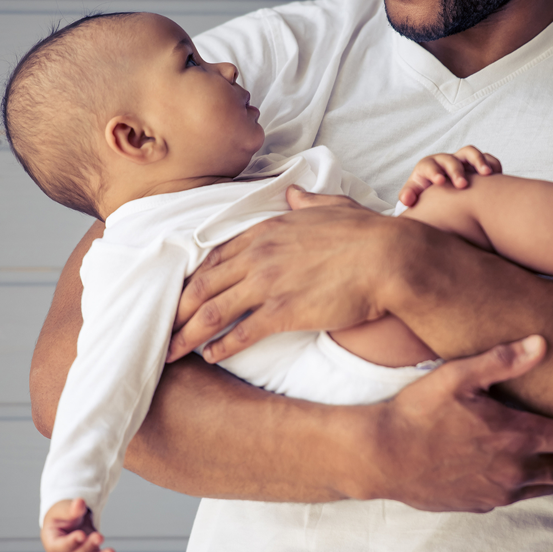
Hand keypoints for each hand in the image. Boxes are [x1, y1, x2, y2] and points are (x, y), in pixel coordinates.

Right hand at [41, 498, 119, 551]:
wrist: (69, 521)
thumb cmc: (62, 515)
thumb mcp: (62, 509)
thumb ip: (70, 509)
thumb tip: (79, 503)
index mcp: (52, 542)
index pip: (59, 547)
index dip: (70, 543)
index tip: (82, 535)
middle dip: (88, 548)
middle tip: (100, 536)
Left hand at [167, 188, 398, 362]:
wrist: (390, 258)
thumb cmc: (368, 234)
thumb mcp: (333, 207)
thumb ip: (307, 202)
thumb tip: (293, 194)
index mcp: (268, 229)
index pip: (216, 256)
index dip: (193, 279)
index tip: (182, 295)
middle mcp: (259, 255)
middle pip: (203, 286)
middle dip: (177, 310)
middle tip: (162, 328)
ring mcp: (268, 283)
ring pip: (212, 312)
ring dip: (187, 334)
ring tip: (171, 351)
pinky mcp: (282, 311)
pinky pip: (240, 333)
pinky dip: (220, 347)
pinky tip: (210, 357)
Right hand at [356, 336, 552, 512]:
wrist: (380, 457)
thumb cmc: (416, 412)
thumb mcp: (456, 376)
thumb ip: (501, 360)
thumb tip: (541, 342)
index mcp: (515, 437)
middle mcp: (513, 470)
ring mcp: (496, 492)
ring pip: (548, 485)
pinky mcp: (479, 503)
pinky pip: (519, 495)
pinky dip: (535, 482)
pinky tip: (529, 470)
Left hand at [398, 145, 501, 206]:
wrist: (441, 196)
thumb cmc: (425, 195)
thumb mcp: (415, 195)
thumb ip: (409, 196)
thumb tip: (407, 200)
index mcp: (428, 167)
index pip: (429, 165)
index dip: (434, 171)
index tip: (440, 181)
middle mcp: (446, 161)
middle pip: (451, 159)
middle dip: (457, 170)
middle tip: (462, 185)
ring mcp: (463, 162)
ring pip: (470, 153)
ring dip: (478, 161)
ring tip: (486, 174)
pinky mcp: (477, 166)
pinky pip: (487, 159)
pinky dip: (492, 164)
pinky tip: (497, 175)